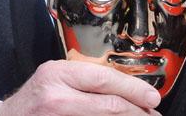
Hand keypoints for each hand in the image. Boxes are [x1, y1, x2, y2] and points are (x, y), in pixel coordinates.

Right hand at [0, 59, 161, 114]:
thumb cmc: (33, 99)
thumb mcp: (54, 78)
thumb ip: (83, 80)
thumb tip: (123, 88)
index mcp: (57, 74)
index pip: (103, 78)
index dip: (132, 89)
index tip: (151, 97)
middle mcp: (56, 97)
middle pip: (108, 105)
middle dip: (135, 111)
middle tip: (152, 113)